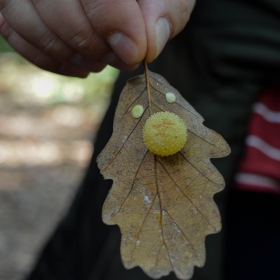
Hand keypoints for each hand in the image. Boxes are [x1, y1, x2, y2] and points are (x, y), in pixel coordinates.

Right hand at [0, 0, 194, 76]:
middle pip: (53, 3)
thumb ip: (165, 10)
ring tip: (101, 63)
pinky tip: (80, 66)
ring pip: (25, 17)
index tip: (135, 53)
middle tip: (124, 60)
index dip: (111, 21)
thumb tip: (149, 44)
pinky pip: (13, 31)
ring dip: (69, 52)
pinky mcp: (12, 4)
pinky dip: (49, 57)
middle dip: (92, 43)